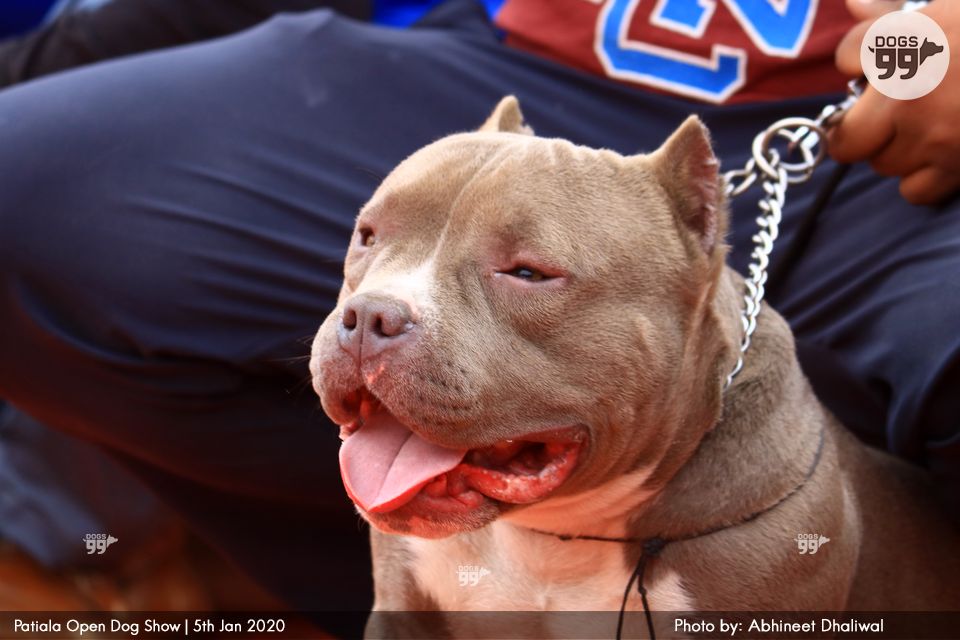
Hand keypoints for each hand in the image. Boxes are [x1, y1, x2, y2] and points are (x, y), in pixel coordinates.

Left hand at [830, 0, 959, 204]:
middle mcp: (911, 94)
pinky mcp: (958, 167)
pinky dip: (923, 178)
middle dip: (855, 131)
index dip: (859, 58)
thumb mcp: (952, 8)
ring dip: (895, 150)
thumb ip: (897, 16)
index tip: (874, 60)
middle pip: (847, 138)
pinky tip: (941, 154)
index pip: (848, 55)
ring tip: (924, 128)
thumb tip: (856, 6)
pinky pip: (914, 190)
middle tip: (874, 120)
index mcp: (911, 41)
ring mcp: (934, 136)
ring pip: (882, 163)